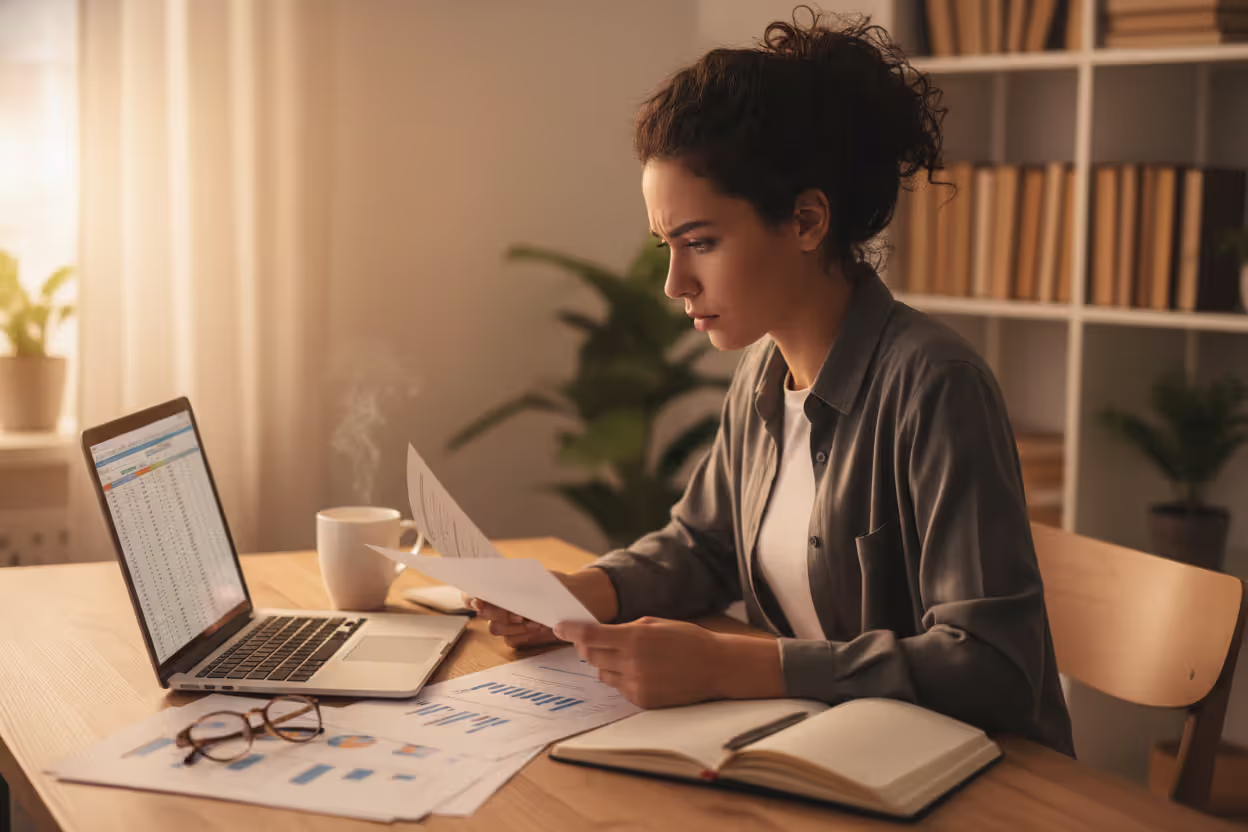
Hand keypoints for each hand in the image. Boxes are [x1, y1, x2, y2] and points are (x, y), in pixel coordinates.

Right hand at [464, 568, 618, 649]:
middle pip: (484, 614)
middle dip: (500, 613)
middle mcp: (498, 607)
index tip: (479, 602)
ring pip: (496, 629)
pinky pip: (511, 641)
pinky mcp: (517, 638)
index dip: (470, 598)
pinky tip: (538, 628)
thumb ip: (525, 581)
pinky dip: (524, 635)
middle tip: (519, 614)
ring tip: (535, 620)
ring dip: (514, 625)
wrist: (575, 602)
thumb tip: (509, 583)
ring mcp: (506, 624)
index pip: (472, 593)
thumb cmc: (556, 585)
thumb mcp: (544, 578)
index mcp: (498, 589)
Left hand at [550, 617, 726, 707]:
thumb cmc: (686, 639)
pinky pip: (618, 688)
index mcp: (635, 638)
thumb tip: (597, 633)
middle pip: (591, 655)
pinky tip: (642, 671)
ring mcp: (636, 684)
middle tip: (595, 641)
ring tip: (629, 657)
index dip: (571, 631)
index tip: (559, 627)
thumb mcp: (655, 623)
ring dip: (607, 663)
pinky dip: (622, 678)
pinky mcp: (642, 700)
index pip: (590, 635)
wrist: (715, 666)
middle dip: (589, 647)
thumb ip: (624, 628)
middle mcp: (632, 662)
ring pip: (602, 673)